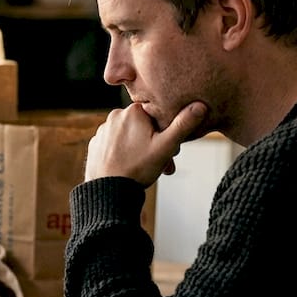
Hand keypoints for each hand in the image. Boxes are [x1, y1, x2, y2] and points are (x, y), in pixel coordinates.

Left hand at [84, 101, 207, 184]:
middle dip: (154, 143)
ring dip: (139, 149)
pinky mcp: (96, 143)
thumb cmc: (138, 169)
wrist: (108, 190)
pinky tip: (129, 166)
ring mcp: (103, 130)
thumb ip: (183, 125)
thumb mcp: (166, 147)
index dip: (166, 133)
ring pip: (129, 136)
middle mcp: (115, 115)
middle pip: (143, 126)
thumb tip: (200, 105)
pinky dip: (124, 153)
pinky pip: (116, 145)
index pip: (157, 115)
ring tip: (144, 167)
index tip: (170, 151)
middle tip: (160, 163)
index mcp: (133, 111)